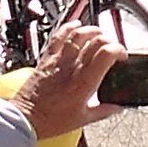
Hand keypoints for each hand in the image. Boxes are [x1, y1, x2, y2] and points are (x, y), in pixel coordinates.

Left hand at [23, 22, 122, 141]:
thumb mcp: (83, 119)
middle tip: (112, 49)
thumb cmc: (51, 121)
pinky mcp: (47, 58)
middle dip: (109, 40)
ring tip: (98, 35)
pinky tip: (76, 25)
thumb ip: (104, 111)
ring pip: (78, 34)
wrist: (25, 119)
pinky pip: (58, 36)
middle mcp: (72, 67)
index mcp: (84, 83)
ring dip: (92, 31)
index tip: (122, 56)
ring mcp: (58, 60)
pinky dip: (69, 27)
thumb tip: (118, 106)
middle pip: (96, 40)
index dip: (119, 50)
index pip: (106, 54)